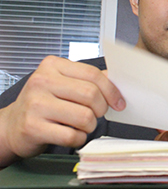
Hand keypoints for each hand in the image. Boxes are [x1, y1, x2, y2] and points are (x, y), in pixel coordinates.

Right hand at [0, 56, 124, 166]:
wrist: (11, 125)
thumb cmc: (43, 103)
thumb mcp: (63, 83)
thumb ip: (88, 80)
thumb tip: (118, 81)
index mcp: (53, 65)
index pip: (92, 74)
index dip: (111, 90)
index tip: (118, 102)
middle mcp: (42, 81)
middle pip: (90, 94)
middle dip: (101, 109)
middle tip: (97, 114)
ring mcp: (36, 104)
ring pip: (84, 116)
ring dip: (90, 125)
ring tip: (82, 125)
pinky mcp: (33, 127)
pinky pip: (72, 135)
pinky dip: (79, 138)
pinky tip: (72, 134)